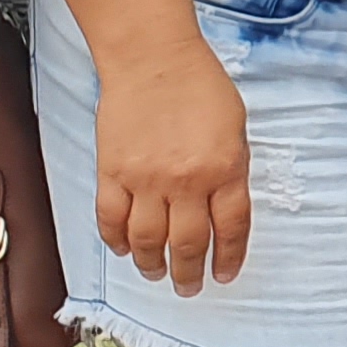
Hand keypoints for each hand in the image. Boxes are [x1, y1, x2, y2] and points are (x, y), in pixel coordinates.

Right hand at [94, 38, 252, 295]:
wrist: (154, 59)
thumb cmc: (200, 86)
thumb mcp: (236, 129)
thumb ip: (231, 171)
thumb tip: (223, 209)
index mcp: (226, 169)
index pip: (231, 229)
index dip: (228, 258)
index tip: (224, 275)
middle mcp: (186, 181)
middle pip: (187, 244)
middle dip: (189, 273)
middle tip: (188, 288)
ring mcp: (146, 179)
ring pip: (146, 240)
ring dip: (151, 265)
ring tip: (156, 273)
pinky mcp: (112, 172)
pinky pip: (111, 219)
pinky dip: (116, 240)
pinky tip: (124, 249)